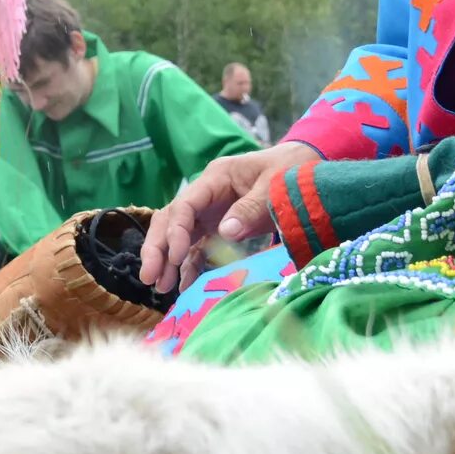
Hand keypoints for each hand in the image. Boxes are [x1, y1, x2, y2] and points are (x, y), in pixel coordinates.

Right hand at [141, 144, 304, 292]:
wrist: (304, 166)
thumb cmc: (290, 170)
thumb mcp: (275, 186)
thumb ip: (251, 208)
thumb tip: (226, 232)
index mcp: (216, 178)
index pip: (185, 204)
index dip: (175, 231)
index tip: (175, 256)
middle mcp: (206, 196)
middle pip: (171, 220)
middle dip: (157, 248)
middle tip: (149, 277)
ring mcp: (210, 213)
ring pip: (178, 235)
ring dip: (167, 260)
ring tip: (159, 287)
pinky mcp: (219, 228)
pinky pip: (198, 247)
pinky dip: (189, 266)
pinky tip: (183, 286)